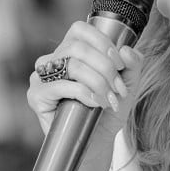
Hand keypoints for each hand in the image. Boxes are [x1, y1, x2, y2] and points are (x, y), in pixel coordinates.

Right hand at [27, 20, 142, 142]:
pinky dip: (84, 93)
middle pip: (79, 48)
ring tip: (109, 99)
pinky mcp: (36, 96)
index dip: (103, 43)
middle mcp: (52, 59)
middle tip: (118, 88)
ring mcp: (41, 77)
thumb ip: (133, 63)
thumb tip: (126, 50)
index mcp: (70, 49)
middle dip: (105, 68)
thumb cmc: (109, 109)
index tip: (120, 64)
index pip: (81, 29)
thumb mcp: (128, 83)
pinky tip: (95, 104)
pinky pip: (61, 86)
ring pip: (73, 66)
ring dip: (98, 82)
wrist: (97, 141)